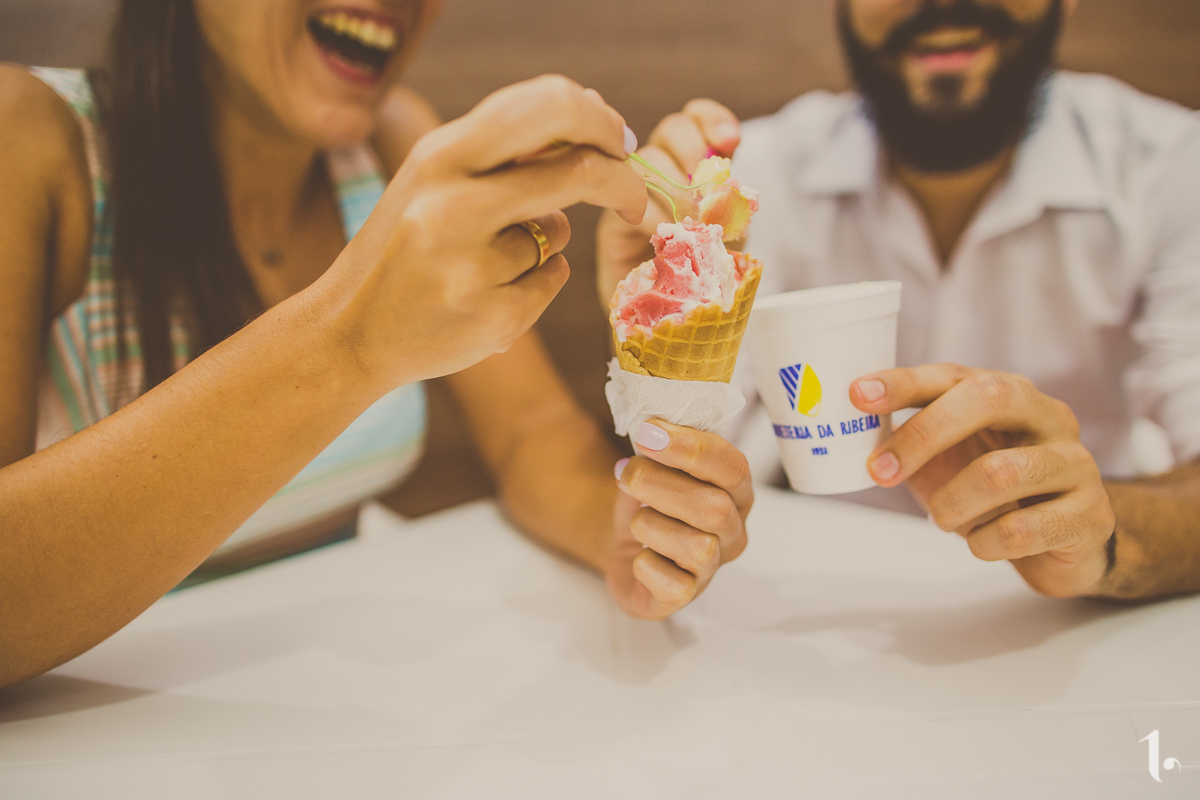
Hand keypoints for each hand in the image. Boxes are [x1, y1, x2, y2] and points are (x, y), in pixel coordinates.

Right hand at [320, 75, 647, 392]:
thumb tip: (591, 118)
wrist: (350, 331)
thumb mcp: (435, 179)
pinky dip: (537, 282)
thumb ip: (502, 148)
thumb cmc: (403, 244)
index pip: (549, 108)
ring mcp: (472, 267)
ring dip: (546, 242)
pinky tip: (489, 293)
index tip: (616, 139)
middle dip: (621, 181)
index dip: (599, 120)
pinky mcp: (493, 318)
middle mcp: (452, 205)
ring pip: (559, 233)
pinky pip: (553, 279)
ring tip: (490, 259)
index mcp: (440, 156)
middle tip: (633, 198)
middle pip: (579, 171)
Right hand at [596, 99, 740, 305]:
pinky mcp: (613, 217)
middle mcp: (660, 165)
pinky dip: (651, 214)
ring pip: (647, 159)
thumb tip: (729, 194)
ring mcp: (632, 188)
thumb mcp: (727, 234)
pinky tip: (664, 236)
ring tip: (689, 222)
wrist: (665, 315)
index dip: (712, 120)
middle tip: (707, 195)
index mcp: (693, 161)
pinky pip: (626, 197)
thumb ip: (730, 208)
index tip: (729, 141)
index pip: (697, 118)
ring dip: (673, 187)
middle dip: (694, 153)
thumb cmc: (699, 271)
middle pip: (672, 129)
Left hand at [607, 420, 751, 618]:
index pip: (732, 467)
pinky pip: (673, 585)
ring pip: (697, 547)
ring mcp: (712, 568)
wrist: (626, 544)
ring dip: (651, 525)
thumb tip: (651, 428)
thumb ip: (664, 444)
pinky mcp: (684, 597)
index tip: (647, 432)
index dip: (690, 448)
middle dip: (660, 484)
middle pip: (714, 508)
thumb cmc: (651, 499)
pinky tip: (639, 555)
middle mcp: (734, 532)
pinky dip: (646, 565)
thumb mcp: (658, 463)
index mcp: (736, 491)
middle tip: (626, 472)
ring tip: (637, 521)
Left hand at [851, 364, 1115, 596]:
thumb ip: (910, 437)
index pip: (953, 375)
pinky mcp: (1091, 515)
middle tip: (880, 473)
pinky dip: (986, 542)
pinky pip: (1024, 529)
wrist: (1067, 541)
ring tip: (944, 520)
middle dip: (923, 436)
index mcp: (1009, 393)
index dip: (904, 382)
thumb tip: (848, 429)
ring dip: (953, 503)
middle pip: (987, 399)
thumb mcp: (949, 457)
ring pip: (1002, 472)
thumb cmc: (993, 490)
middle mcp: (1048, 416)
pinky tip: (982, 543)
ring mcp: (1076, 463)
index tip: (857, 395)